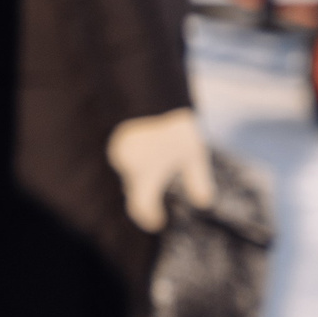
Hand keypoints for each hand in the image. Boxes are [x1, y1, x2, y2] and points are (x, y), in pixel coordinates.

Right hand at [107, 107, 215, 232]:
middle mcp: (127, 168)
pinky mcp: (114, 140)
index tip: (158, 223)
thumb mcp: (193, 155)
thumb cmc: (175, 128)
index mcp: (145, 176)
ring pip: (130, 171)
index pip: (140, 208)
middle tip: (163, 187)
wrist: (152, 93)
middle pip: (135, 188)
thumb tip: (204, 203)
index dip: (148, 218)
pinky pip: (125, 156)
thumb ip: (198, 181)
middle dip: (147, 190)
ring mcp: (118, 153)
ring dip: (142, 171)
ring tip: (159, 156)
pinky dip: (136, 156)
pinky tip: (149, 145)